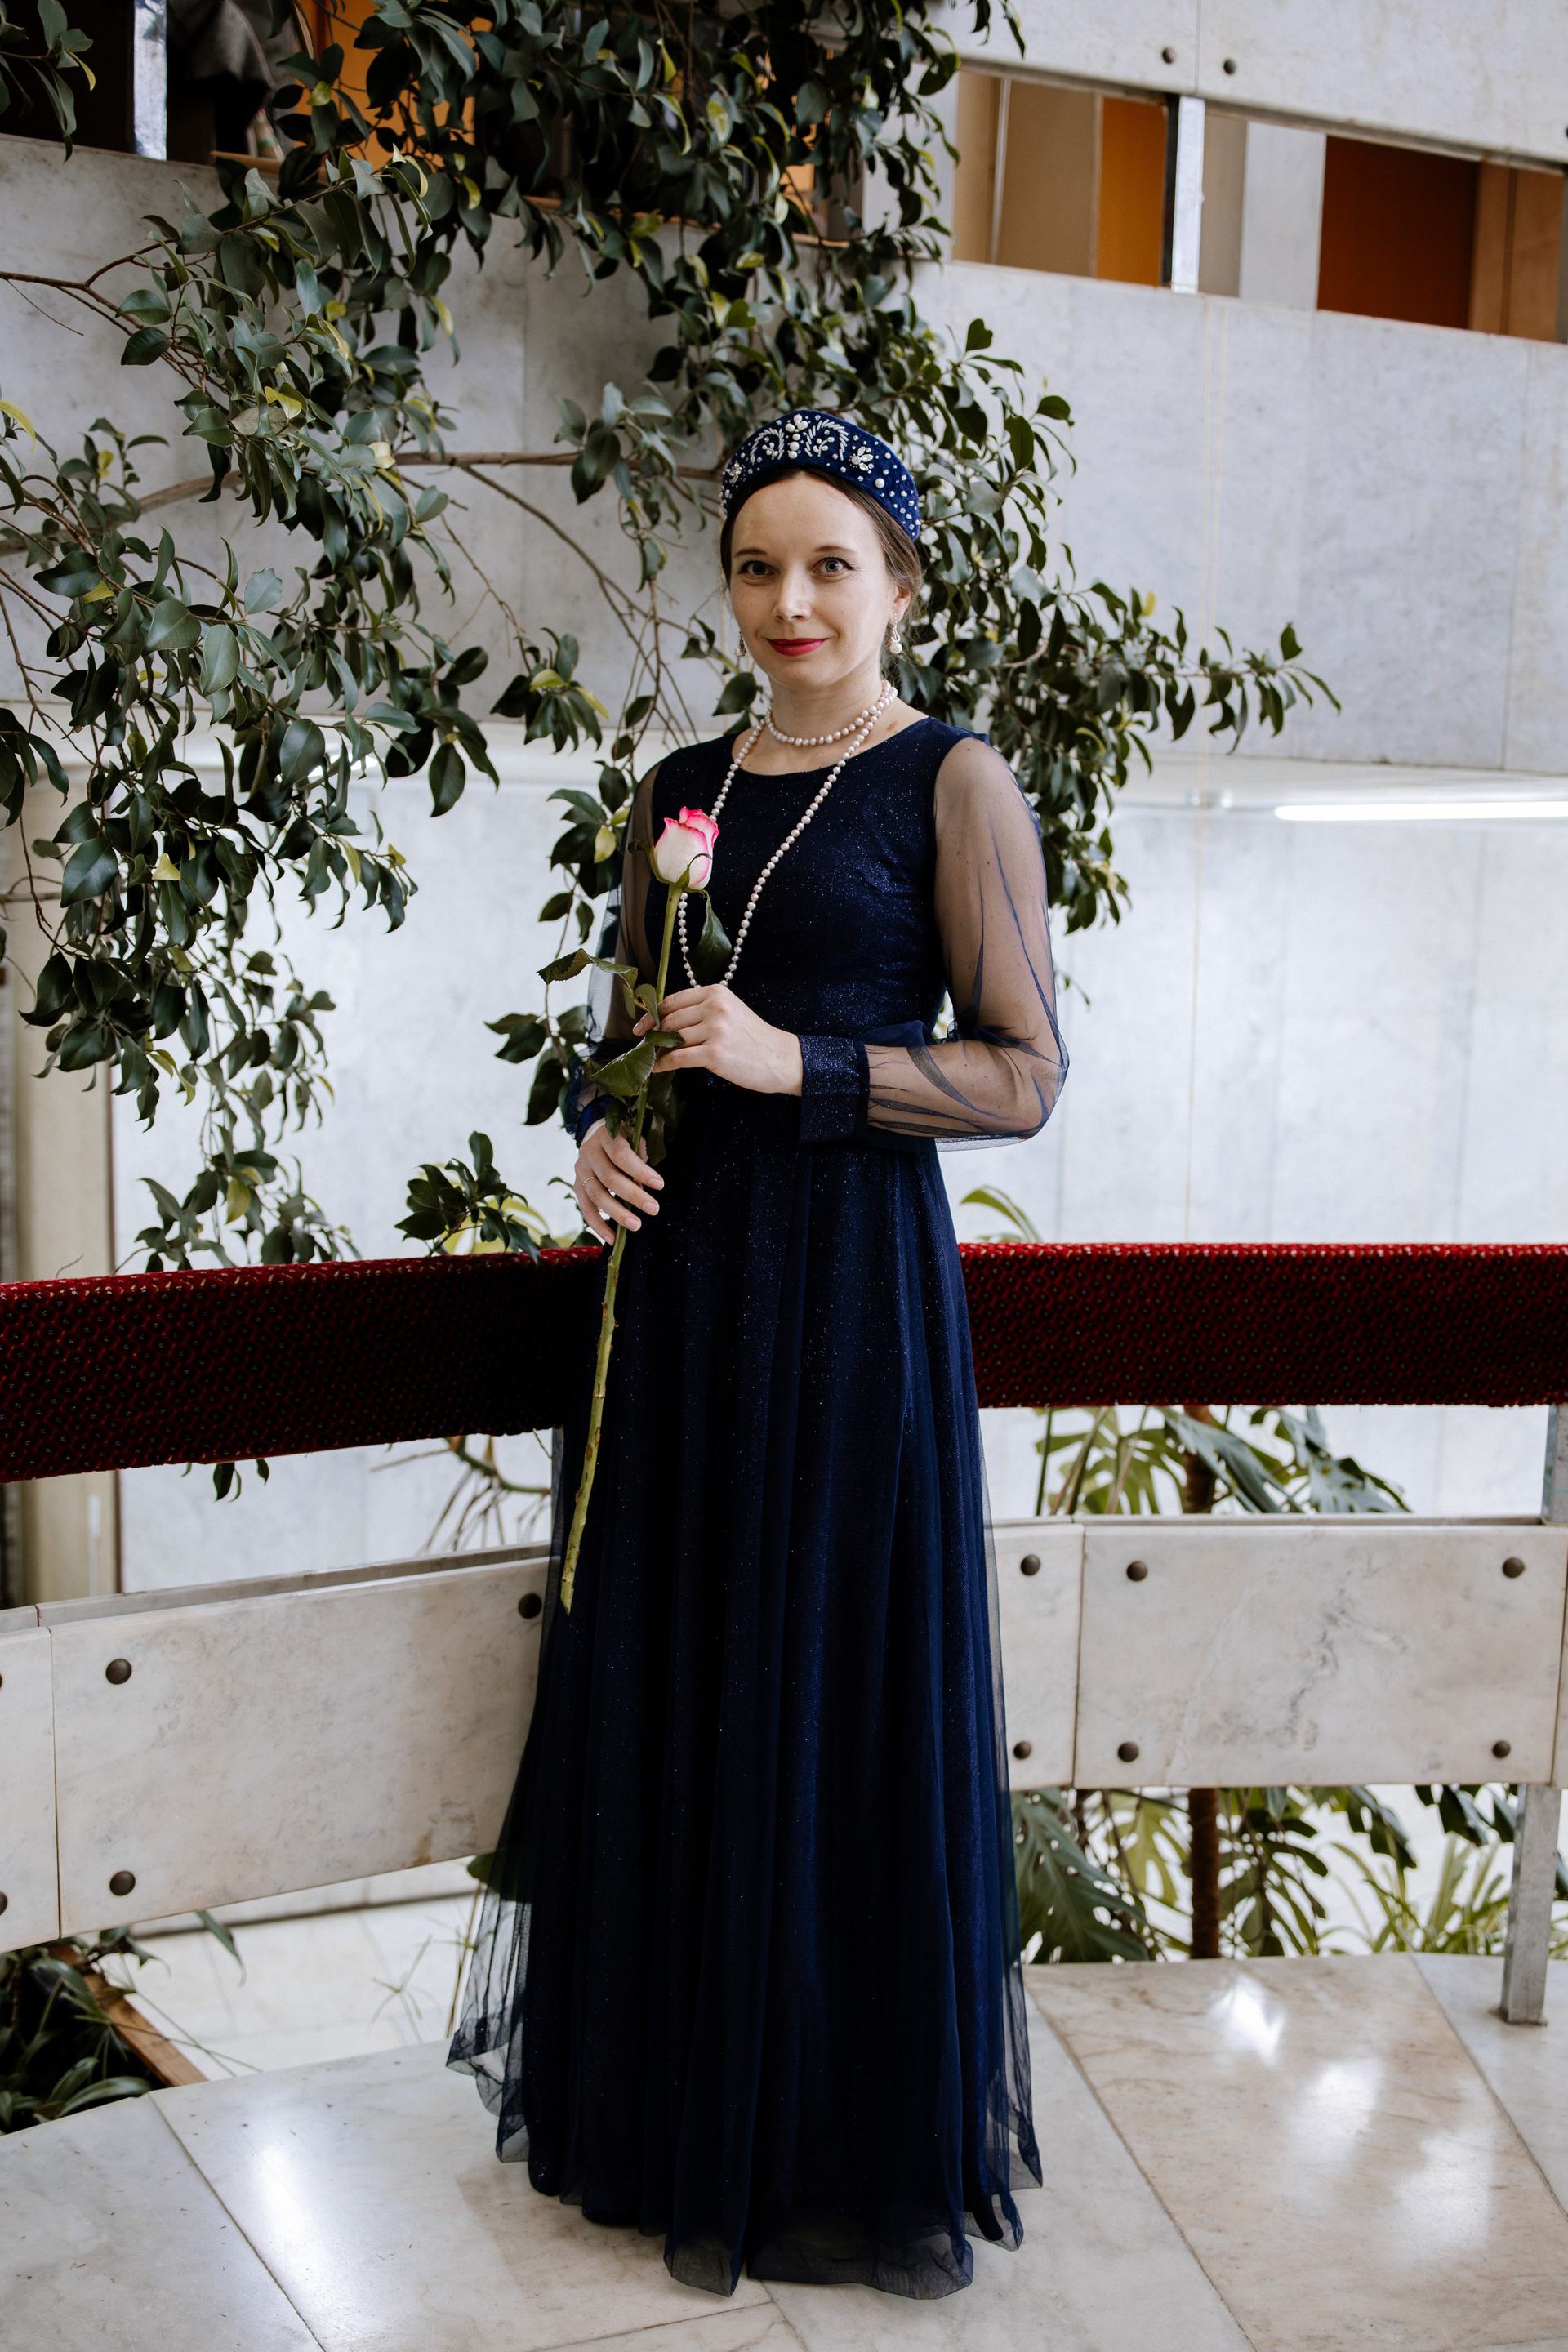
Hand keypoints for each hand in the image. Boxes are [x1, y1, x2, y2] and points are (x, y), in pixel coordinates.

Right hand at [573, 1120, 663, 1241]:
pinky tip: (612, 1237)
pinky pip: (586, 1209)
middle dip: (633, 1196)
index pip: (621, 1155)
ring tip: (636, 1225)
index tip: (660, 1185)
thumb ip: (639, 1155)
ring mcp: (580, 1170)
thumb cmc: (622, 1138)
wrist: (595, 1134)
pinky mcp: (577, 1186)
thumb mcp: (633, 1135)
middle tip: (654, 1209)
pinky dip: (598, 1225)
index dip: (640, 1171)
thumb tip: (643, 1184)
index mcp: (605, 1136)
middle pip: (609, 1178)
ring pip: (597, 1195)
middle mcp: (588, 1152)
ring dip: (617, 1213)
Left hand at [640, 983, 802, 1094]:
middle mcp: (715, 1007)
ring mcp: (716, 1029)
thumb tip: (664, 1023)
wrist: (780, 1058)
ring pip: (672, 1039)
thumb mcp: (730, 1013)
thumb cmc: (753, 1039)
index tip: (640, 1026)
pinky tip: (655, 1069)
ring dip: (656, 1051)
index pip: (673, 1001)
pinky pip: (678, 1057)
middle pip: (669, 1020)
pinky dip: (662, 1064)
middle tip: (642, 1046)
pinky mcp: (715, 1053)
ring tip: (649, 1059)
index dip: (652, 1014)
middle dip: (652, 1035)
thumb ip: (702, 1011)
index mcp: (716, 993)